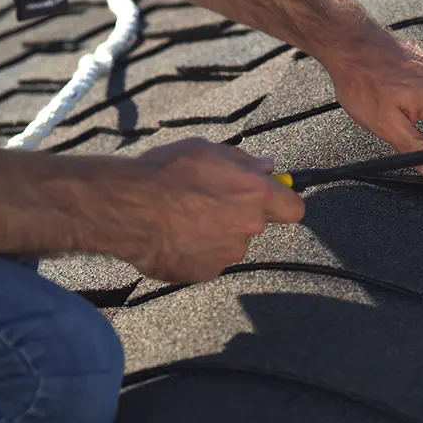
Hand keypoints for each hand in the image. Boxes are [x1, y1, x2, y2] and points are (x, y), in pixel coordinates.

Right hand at [105, 138, 304, 283]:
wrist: (129, 208)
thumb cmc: (165, 173)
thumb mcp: (206, 150)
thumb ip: (242, 160)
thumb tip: (266, 166)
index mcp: (255, 194)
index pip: (293, 208)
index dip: (282, 203)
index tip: (272, 199)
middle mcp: (248, 227)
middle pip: (255, 225)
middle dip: (238, 215)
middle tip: (207, 201)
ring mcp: (228, 253)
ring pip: (230, 243)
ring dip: (215, 234)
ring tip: (183, 219)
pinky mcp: (205, 273)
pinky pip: (208, 260)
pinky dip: (195, 251)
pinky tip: (174, 237)